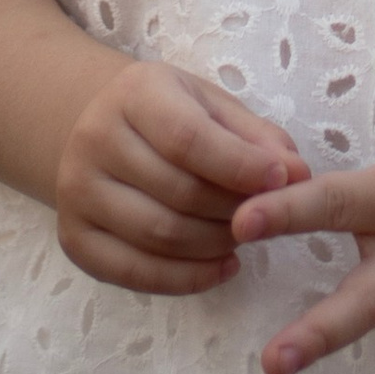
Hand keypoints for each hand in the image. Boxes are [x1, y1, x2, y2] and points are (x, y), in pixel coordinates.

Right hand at [56, 60, 306, 294]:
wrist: (96, 128)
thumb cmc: (169, 114)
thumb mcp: (212, 105)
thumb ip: (258, 137)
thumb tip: (299, 174)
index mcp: (134, 93)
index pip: (188, 139)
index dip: (240, 166)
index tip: (284, 180)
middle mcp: (95, 140)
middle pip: (178, 193)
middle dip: (235, 210)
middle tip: (269, 216)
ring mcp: (76, 194)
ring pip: (159, 236)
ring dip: (216, 245)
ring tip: (245, 236)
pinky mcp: (74, 240)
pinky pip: (136, 274)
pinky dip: (187, 279)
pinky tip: (223, 266)